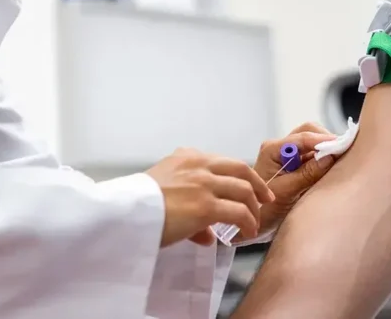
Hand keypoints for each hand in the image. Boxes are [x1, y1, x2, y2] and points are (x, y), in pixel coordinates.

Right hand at [146, 147, 273, 247]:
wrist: (124, 212)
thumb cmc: (139, 204)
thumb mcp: (162, 191)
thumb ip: (188, 203)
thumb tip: (207, 233)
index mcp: (187, 157)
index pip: (223, 162)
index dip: (241, 175)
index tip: (249, 185)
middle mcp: (198, 165)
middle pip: (240, 169)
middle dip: (257, 185)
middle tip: (265, 198)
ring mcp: (204, 184)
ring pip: (244, 190)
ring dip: (254, 208)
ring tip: (254, 222)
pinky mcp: (206, 206)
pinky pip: (239, 212)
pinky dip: (248, 222)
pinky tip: (248, 232)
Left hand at [255, 122, 337, 233]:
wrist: (253, 220)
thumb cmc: (264, 209)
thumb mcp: (286, 192)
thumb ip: (307, 174)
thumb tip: (329, 158)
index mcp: (272, 150)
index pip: (302, 138)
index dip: (323, 140)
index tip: (342, 145)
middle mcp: (279, 148)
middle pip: (308, 133)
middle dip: (326, 140)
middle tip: (343, 152)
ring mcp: (287, 155)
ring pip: (312, 143)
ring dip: (326, 150)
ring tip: (339, 161)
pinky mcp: (295, 164)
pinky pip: (312, 155)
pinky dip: (323, 159)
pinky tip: (331, 168)